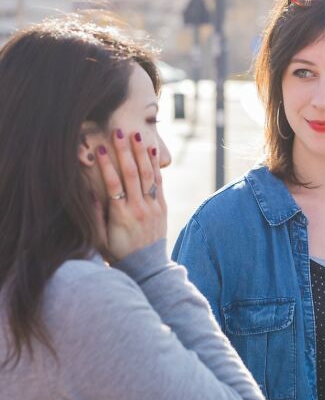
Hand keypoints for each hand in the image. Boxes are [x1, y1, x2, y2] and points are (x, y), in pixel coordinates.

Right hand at [95, 130, 166, 261]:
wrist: (146, 267)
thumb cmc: (117, 252)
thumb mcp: (99, 238)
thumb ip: (94, 215)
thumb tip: (88, 191)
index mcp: (121, 216)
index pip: (113, 185)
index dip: (106, 165)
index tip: (100, 149)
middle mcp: (139, 209)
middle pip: (132, 174)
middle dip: (125, 151)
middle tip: (118, 132)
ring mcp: (153, 207)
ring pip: (148, 175)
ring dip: (141, 153)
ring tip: (136, 135)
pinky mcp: (162, 206)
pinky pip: (159, 182)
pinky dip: (155, 165)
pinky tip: (151, 150)